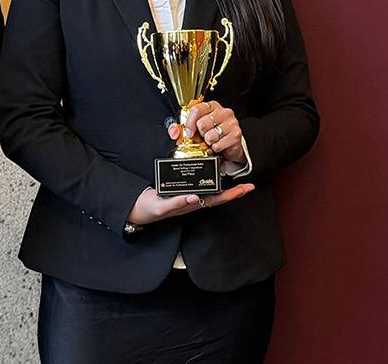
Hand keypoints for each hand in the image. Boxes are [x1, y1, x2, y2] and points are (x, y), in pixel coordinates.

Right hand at [126, 183, 254, 226]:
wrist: (137, 210)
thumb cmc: (149, 209)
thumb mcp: (161, 206)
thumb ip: (177, 202)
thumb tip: (194, 197)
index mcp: (191, 205)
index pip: (217, 199)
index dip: (233, 194)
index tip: (247, 188)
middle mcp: (193, 201)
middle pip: (219, 196)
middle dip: (234, 191)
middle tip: (250, 184)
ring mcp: (189, 197)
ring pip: (211, 192)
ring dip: (225, 186)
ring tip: (238, 180)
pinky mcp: (182, 192)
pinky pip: (199, 187)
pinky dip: (209, 181)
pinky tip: (214, 176)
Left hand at [182, 101, 244, 163]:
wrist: (230, 145)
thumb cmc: (212, 134)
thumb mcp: (196, 129)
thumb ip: (181, 128)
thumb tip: (173, 132)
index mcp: (212, 106)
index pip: (196, 109)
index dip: (190, 123)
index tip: (189, 132)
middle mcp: (223, 112)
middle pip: (202, 123)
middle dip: (200, 134)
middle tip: (204, 136)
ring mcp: (231, 123)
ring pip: (210, 135)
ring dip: (208, 142)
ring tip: (212, 140)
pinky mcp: (236, 135)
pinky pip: (218, 145)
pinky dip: (216, 148)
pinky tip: (219, 145)